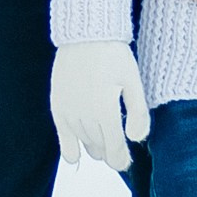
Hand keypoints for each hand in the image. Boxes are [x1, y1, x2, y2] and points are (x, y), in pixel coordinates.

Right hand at [53, 38, 150, 173]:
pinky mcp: (57, 107)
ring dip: (95, 146)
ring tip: (104, 140)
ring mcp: (69, 113)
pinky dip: (71, 150)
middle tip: (118, 148)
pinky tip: (76, 156)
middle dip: (111, 151)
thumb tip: (136, 139)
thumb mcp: (133, 81)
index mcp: (106, 112)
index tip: (126, 162)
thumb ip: (138, 113)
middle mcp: (85, 117)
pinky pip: (63, 139)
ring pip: (85, 143)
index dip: (122, 160)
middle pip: (100, 148)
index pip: (115, 150)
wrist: (85, 34)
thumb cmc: (113, 55)